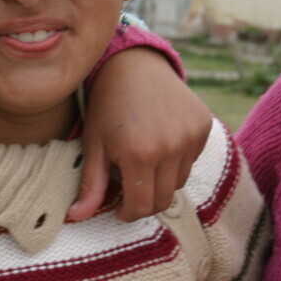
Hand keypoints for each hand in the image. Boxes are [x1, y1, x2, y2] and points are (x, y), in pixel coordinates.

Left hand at [70, 47, 210, 221]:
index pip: (142, 206)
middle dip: (144, 202)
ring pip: (179, 182)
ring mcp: (191, 136)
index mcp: (140, 154)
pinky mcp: (203, 125)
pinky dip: (177, 160)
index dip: (128, 213)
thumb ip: (91, 184)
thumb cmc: (108, 105)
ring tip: (143, 159)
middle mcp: (171, 147)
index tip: (120, 208)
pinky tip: (160, 141)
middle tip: (130, 188)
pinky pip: (192, 160)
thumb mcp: (94, 145)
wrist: (133, 63)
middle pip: (163, 199)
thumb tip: (76, 217)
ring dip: (161, 180)